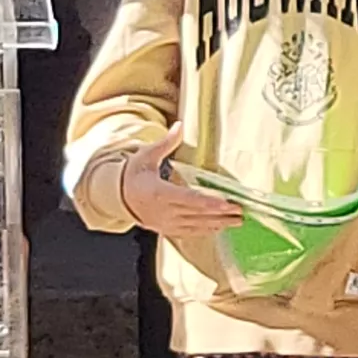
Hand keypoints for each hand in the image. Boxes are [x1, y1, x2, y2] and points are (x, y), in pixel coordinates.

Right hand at [117, 128, 242, 237]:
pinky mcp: (166, 229)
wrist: (117, 197)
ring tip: (237, 221)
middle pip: (197, 214)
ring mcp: (165, 223)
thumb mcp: (146, 156)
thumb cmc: (133, 174)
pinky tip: (219, 227)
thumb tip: (180, 124)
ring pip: (196, 225)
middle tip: (241, 211)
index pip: (189, 199)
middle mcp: (164, 211)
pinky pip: (189, 232)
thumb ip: (166, 143)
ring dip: (217, 224)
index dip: (209, 202)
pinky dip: (205, 230)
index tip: (227, 203)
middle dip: (220, 214)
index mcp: (158, 193)